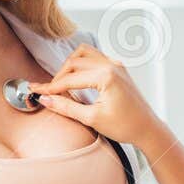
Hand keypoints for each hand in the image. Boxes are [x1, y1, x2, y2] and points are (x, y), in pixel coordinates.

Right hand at [27, 46, 166, 149]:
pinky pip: (95, 58)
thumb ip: (66, 107)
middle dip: (58, 77)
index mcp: (106, 76)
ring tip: (62, 84)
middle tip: (48, 92)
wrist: (147, 129)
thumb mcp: (92, 119)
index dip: (50, 86)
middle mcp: (111, 65)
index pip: (69, 78)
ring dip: (70, 66)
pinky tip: (77, 79)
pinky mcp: (118, 68)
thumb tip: (46, 100)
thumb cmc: (125, 126)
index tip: (36, 91)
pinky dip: (82, 65)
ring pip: (84, 54)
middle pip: (74, 62)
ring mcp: (116, 65)